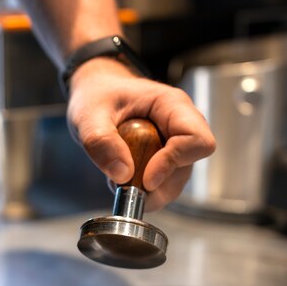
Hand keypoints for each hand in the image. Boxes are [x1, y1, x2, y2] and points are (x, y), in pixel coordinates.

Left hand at [66, 56, 215, 210]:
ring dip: (148, 191)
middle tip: (124, 183)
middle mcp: (181, 126)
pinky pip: (163, 185)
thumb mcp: (89, 114)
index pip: (197, 141)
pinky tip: (123, 176)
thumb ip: (101, 141)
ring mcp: (176, 145)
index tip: (146, 178)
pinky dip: (143, 190)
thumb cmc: (98, 95)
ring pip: (175, 182)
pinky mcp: (166, 160)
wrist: (96, 95)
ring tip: (119, 177)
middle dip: (157, 185)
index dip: (174, 162)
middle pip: (187, 168)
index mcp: (172, 105)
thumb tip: (122, 174)